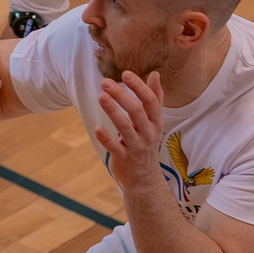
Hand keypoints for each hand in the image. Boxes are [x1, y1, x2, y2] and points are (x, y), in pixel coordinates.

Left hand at [90, 70, 168, 196]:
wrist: (145, 179)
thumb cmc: (146, 143)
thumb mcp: (154, 122)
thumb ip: (155, 98)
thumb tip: (155, 74)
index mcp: (155, 122)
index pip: (150, 101)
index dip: (138, 87)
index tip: (125, 74)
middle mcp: (148, 133)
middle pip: (136, 111)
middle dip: (121, 95)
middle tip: (105, 82)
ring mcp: (136, 146)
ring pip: (125, 127)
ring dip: (113, 111)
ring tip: (101, 97)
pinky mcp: (124, 158)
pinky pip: (115, 147)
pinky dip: (106, 138)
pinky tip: (97, 128)